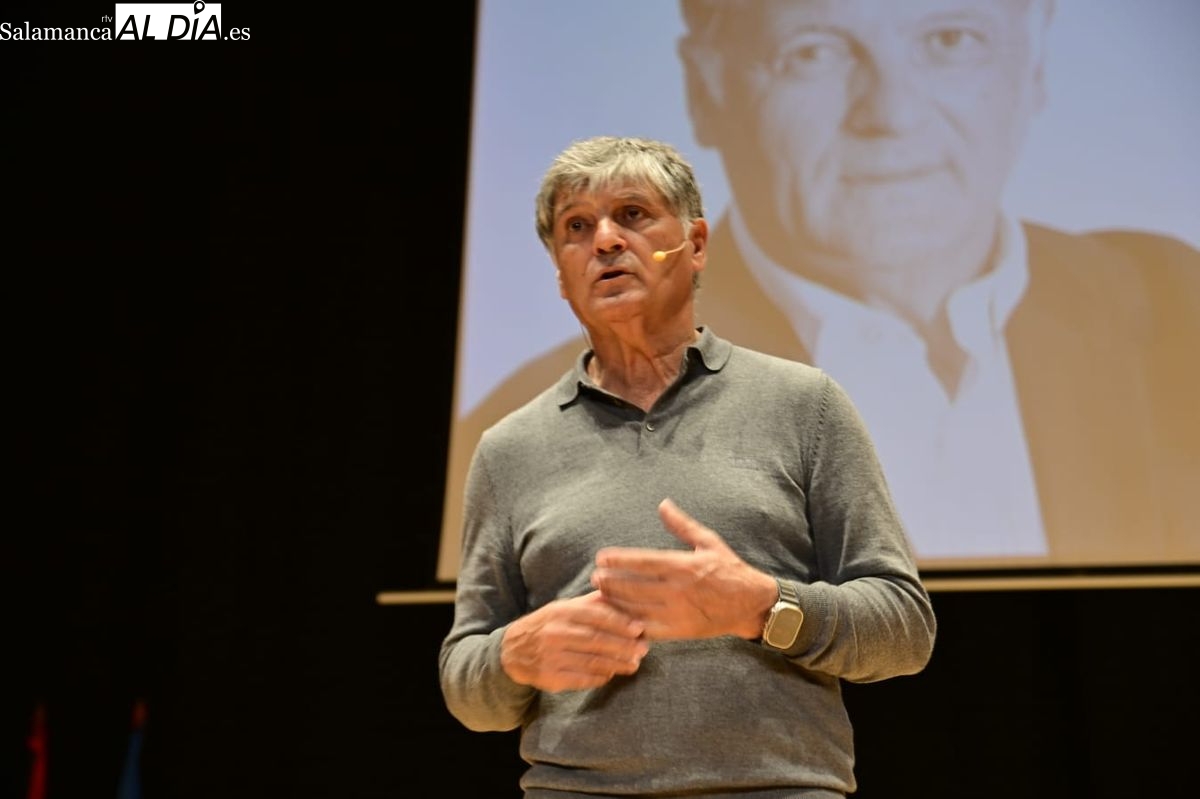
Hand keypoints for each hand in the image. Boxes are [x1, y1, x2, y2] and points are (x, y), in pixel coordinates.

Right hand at [500, 591, 648, 692]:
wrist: (511, 651)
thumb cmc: (546, 626)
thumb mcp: (563, 609)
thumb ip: (590, 603)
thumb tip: (620, 593)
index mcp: (560, 612)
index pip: (595, 616)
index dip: (620, 622)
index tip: (640, 628)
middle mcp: (555, 633)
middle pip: (596, 640)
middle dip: (624, 645)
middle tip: (643, 649)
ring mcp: (551, 657)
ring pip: (592, 662)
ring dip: (617, 664)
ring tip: (633, 664)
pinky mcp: (550, 679)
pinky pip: (581, 679)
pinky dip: (600, 677)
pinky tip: (611, 674)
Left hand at [590, 498, 777, 640]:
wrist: (752, 604)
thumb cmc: (729, 569)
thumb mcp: (709, 541)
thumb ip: (682, 525)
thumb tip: (663, 504)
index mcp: (683, 565)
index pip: (643, 562)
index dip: (619, 560)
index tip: (600, 557)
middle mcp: (678, 590)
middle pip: (634, 587)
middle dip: (610, 582)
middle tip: (594, 578)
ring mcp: (678, 612)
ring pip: (638, 609)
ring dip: (615, 603)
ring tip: (599, 596)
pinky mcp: (680, 631)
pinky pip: (649, 629)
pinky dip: (631, 625)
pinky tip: (618, 620)